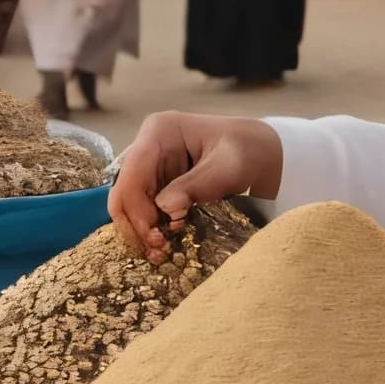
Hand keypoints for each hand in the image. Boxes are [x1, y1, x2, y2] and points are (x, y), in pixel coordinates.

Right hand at [109, 112, 284, 258]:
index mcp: (159, 131)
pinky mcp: (158, 187)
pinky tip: (164, 246)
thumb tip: (165, 209)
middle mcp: (147, 148)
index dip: (136, 206)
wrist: (261, 156)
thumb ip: (195, 185)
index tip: (154, 234)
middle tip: (157, 248)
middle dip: (135, 223)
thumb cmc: (247, 152)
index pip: (132, 172)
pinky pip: (144, 211)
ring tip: (161, 252)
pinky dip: (151, 230)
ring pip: (130, 206)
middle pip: (124, 191)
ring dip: (141, 231)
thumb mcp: (226, 167)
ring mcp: (151, 168)